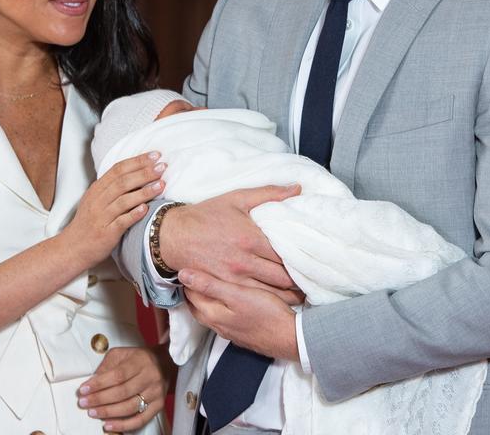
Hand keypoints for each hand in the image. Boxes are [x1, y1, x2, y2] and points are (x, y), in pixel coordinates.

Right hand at [64, 153, 165, 264]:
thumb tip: (138, 173)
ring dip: (144, 192)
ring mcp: (102, 217)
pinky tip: (146, 209)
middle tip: (162, 166)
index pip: (118, 169)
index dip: (137, 161)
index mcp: (97, 189)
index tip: (155, 155)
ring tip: (161, 185)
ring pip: (124, 200)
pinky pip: (121, 222)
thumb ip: (112, 187)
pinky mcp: (106, 233)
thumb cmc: (89, 223)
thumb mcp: (96, 199)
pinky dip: (134, 214)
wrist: (73, 247)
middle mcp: (98, 200)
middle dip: (144, 172)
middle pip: (123, 182)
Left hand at [78, 345, 171, 431]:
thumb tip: (92, 382)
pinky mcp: (159, 405)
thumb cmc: (138, 358)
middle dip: (100, 399)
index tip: (83, 390)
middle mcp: (150, 377)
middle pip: (122, 392)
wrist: (165, 363)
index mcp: (140, 361)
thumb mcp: (121, 354)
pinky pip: (140, 420)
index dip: (99, 384)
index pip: (117, 375)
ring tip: (93, 413)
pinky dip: (123, 426)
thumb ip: (106, 366)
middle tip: (84, 403)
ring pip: (129, 407)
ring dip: (108, 413)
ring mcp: (155, 392)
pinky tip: (108, 425)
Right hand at [161, 185, 302, 301]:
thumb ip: (269, 194)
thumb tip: (297, 188)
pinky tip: (281, 301)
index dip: (304, 259)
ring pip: (272, 293)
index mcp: (251, 238)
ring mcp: (234, 278)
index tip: (315, 260)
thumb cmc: (206, 215)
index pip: (287, 254)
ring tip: (303, 293)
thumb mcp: (237, 198)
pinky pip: (254, 299)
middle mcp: (244, 261)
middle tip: (313, 280)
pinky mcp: (225, 288)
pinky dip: (270, 301)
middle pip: (283, 277)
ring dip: (290, 295)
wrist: (174, 235)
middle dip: (301, 281)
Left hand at [181, 269, 299, 360]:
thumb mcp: (237, 294)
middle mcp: (218, 326)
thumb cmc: (265, 312)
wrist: (291, 338)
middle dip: (193, 290)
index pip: (191, 295)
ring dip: (206, 299)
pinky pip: (223, 318)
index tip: (188, 265)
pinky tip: (228, 301)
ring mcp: (230, 332)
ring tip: (208, 283)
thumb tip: (183, 274)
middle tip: (195, 272)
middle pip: (197, 306)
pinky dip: (219, 307)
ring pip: (210, 313)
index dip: (188, 279)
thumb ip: (210, 285)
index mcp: (213, 314)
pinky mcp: (242, 334)